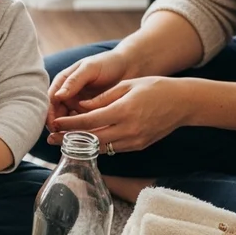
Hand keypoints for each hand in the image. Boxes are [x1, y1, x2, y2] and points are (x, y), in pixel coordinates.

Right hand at [46, 49, 129, 133]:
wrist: (128, 66)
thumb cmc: (108, 63)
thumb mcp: (90, 68)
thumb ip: (74, 81)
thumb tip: (57, 96)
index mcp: (63, 82)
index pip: (50, 100)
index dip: (50, 113)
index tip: (53, 125)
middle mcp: (67, 94)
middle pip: (56, 113)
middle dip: (58, 125)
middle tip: (61, 137)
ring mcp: (77, 104)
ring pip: (68, 121)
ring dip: (69, 130)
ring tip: (73, 139)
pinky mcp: (88, 112)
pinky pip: (81, 123)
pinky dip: (82, 129)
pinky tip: (86, 135)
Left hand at [49, 76, 191, 152]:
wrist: (184, 103)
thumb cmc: (155, 88)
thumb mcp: (127, 85)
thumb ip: (102, 98)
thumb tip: (80, 107)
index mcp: (124, 110)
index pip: (89, 121)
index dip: (70, 124)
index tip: (56, 124)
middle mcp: (128, 129)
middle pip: (91, 139)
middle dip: (69, 140)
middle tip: (51, 139)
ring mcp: (134, 140)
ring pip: (101, 147)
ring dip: (81, 146)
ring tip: (63, 143)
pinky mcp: (138, 146)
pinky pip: (112, 149)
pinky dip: (97, 146)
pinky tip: (85, 142)